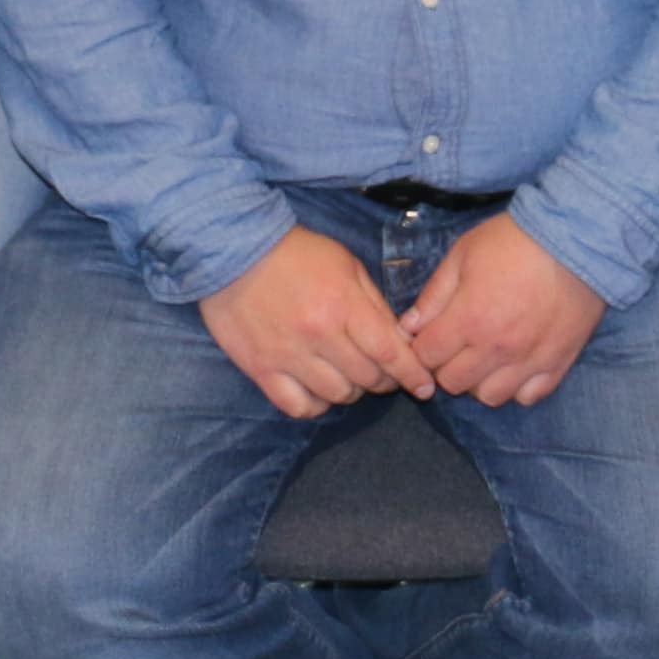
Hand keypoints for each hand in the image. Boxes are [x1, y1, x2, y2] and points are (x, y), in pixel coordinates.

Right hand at [199, 226, 437, 421]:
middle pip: (367, 379)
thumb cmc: (297, 253)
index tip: (425, 387)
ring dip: (352, 391)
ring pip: (337, 396)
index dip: (412, 374)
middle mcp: (318, 335)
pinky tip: (319, 390)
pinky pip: (298, 407)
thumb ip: (374, 303)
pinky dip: (315, 404)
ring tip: (349, 376)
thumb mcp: (346, 263)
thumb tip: (400, 339)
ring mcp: (287, 356)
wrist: (233, 251)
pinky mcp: (260, 369)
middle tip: (383, 373)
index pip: (389, 353)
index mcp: (343, 305)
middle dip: (384, 380)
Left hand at [402, 214, 607, 407]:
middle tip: (456, 344)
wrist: (579, 237)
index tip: (431, 333)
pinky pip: (528, 397)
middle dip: (445, 365)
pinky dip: (516, 387)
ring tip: (485, 356)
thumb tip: (409, 327)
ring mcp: (530, 360)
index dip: (422, 345)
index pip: (426, 357)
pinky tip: (515, 364)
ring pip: (489, 397)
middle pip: (452, 383)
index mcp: (469, 319)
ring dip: (479, 380)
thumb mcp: (464, 254)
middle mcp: (497, 348)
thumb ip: (434, 295)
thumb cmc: (515, 240)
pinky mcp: (558, 363)